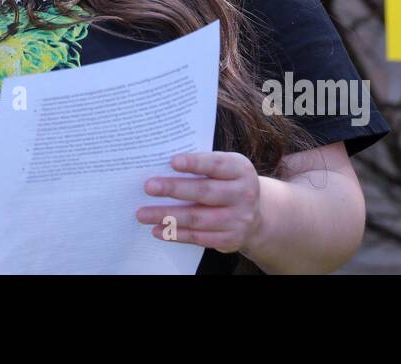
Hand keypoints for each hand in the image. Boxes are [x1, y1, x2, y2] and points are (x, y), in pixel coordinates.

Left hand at [136, 151, 261, 253]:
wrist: (257, 215)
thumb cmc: (228, 183)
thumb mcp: (225, 168)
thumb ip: (202, 164)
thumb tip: (161, 165)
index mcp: (241, 170)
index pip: (216, 164)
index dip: (195, 163)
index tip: (172, 161)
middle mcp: (244, 194)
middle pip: (204, 192)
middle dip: (174, 189)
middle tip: (149, 187)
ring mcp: (239, 219)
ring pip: (197, 218)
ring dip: (167, 216)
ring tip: (143, 213)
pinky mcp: (230, 239)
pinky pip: (198, 237)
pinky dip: (175, 234)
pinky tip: (157, 229)